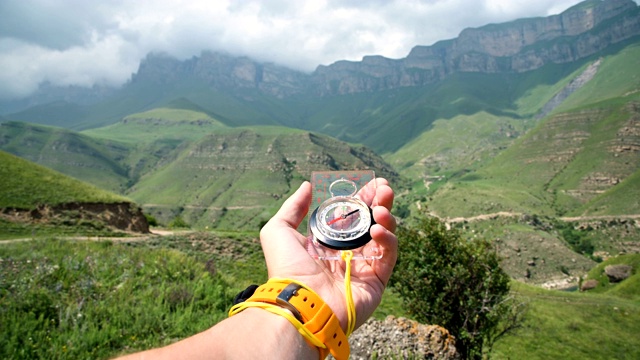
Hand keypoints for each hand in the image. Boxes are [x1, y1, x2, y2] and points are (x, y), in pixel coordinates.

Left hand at [259, 178, 396, 330]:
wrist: (300, 303)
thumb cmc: (286, 269)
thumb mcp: (278, 231)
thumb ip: (293, 207)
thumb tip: (307, 186)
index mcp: (327, 242)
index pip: (350, 215)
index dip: (361, 198)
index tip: (371, 182)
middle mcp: (346, 253)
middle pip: (370, 222)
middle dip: (379, 203)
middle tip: (384, 187)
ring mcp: (363, 267)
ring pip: (384, 237)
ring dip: (386, 218)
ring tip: (382, 208)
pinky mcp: (376, 281)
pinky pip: (389, 256)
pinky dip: (388, 240)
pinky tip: (377, 229)